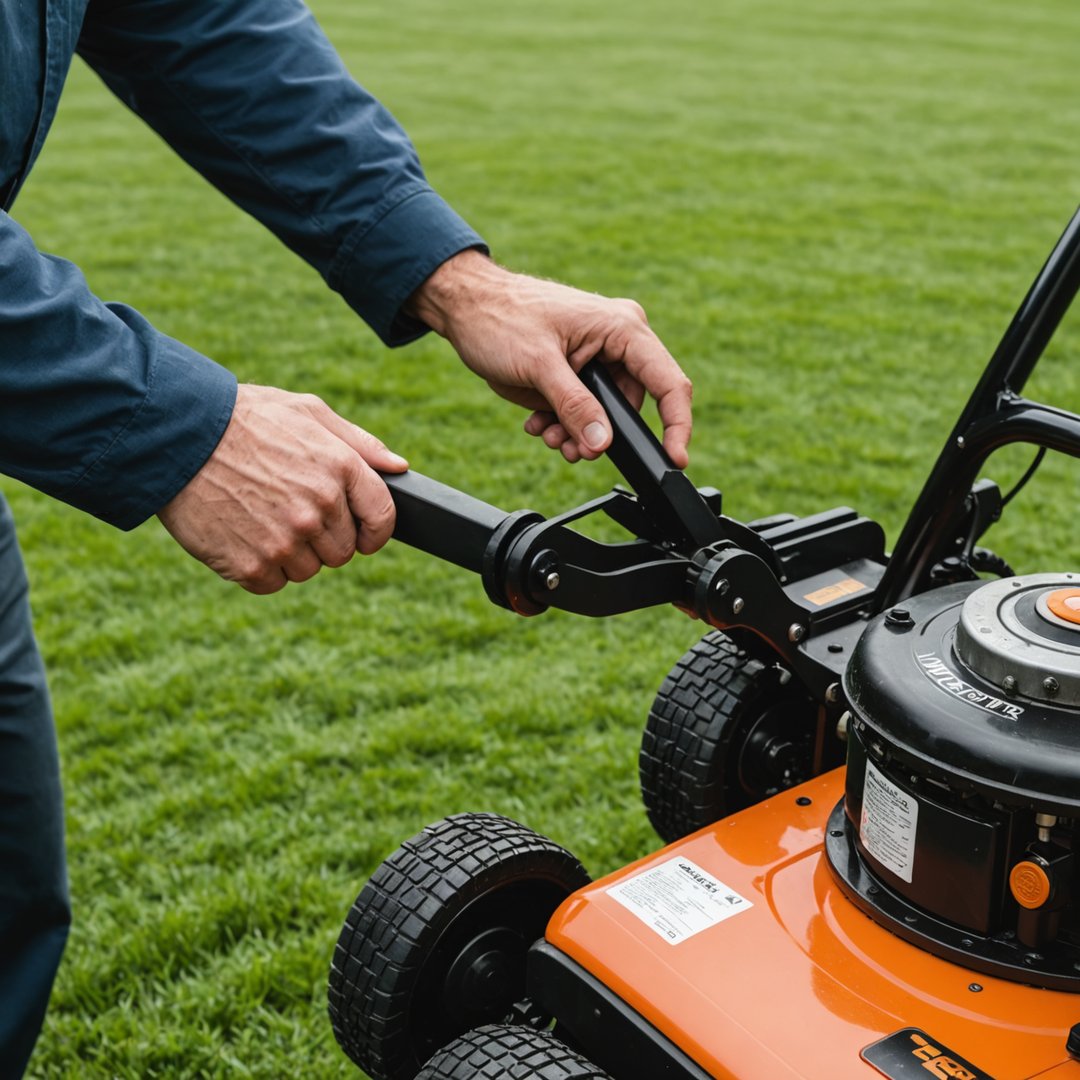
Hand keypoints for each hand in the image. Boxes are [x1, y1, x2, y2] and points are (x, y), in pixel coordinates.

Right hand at [157, 384, 406, 593]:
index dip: (376, 531)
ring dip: (291, 554)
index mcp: (339, 468)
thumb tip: (400, 468)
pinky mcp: (251, 565)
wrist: (174, 436)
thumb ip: (359, 443)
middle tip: (289, 511)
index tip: (365, 535)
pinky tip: (242, 535)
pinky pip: (273, 583)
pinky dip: (260, 568)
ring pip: (309, 570)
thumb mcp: (306, 411)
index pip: (382, 517)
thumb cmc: (244, 419)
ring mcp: (285, 540)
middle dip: (325, 538)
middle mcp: (317, 508)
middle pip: (344, 551)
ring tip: (261, 517)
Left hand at [409, 250, 691, 464]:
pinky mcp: (577, 374)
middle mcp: (618, 343)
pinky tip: (538, 424)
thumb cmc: (500, 318)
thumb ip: (574, 406)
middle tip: (572, 451)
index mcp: (622, 328)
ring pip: (606, 416)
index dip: (678, 424)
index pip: (668, 382)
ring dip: (578, 435)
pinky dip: (564, 426)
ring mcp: (598, 359)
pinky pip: (584, 412)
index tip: (675, 459)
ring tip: (548, 436)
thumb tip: (602, 443)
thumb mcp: (539, 365)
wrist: (465, 308)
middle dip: (602, 436)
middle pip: (633, 407)